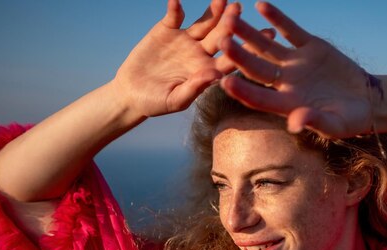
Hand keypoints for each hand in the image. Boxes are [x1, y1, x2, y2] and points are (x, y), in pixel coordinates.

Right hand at [113, 0, 238, 117]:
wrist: (132, 92)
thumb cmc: (156, 103)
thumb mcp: (175, 100)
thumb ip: (195, 88)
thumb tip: (216, 75)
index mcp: (209, 71)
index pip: (231, 60)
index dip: (244, 50)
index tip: (255, 41)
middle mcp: (202, 53)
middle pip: (220, 35)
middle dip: (230, 23)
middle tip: (238, 9)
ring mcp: (187, 40)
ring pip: (204, 22)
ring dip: (213, 10)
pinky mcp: (168, 29)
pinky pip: (174, 16)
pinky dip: (176, 8)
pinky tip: (176, 0)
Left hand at [219, 1, 373, 138]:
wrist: (366, 100)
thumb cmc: (350, 120)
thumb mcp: (335, 125)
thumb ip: (315, 122)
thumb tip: (295, 123)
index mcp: (287, 104)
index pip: (259, 98)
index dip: (242, 91)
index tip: (225, 81)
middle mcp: (285, 83)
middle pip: (256, 68)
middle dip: (238, 55)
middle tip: (221, 41)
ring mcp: (295, 63)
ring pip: (267, 46)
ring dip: (249, 33)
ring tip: (231, 17)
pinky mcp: (309, 47)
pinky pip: (290, 30)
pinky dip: (277, 19)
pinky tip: (261, 6)